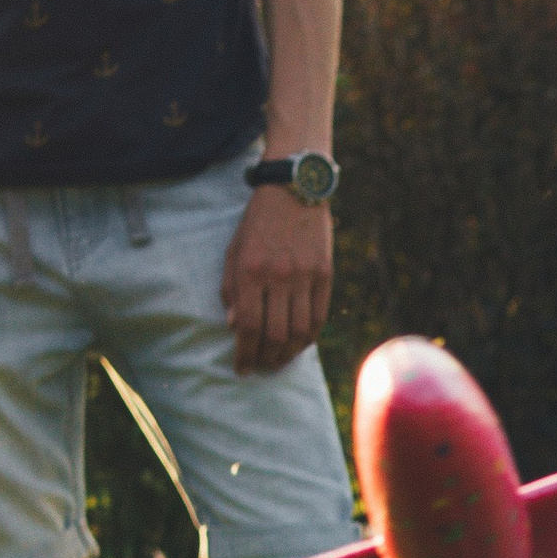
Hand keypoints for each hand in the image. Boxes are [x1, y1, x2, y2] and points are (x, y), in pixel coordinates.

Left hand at [221, 185, 332, 371]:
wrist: (293, 189)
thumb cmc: (257, 223)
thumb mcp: (233, 252)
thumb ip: (231, 290)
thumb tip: (235, 327)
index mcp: (250, 270)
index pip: (249, 326)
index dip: (244, 354)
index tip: (241, 368)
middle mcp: (279, 276)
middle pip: (274, 335)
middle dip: (265, 359)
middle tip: (260, 367)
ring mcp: (305, 275)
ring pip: (299, 332)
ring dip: (287, 354)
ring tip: (278, 361)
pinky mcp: (325, 274)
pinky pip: (319, 317)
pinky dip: (308, 338)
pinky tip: (298, 344)